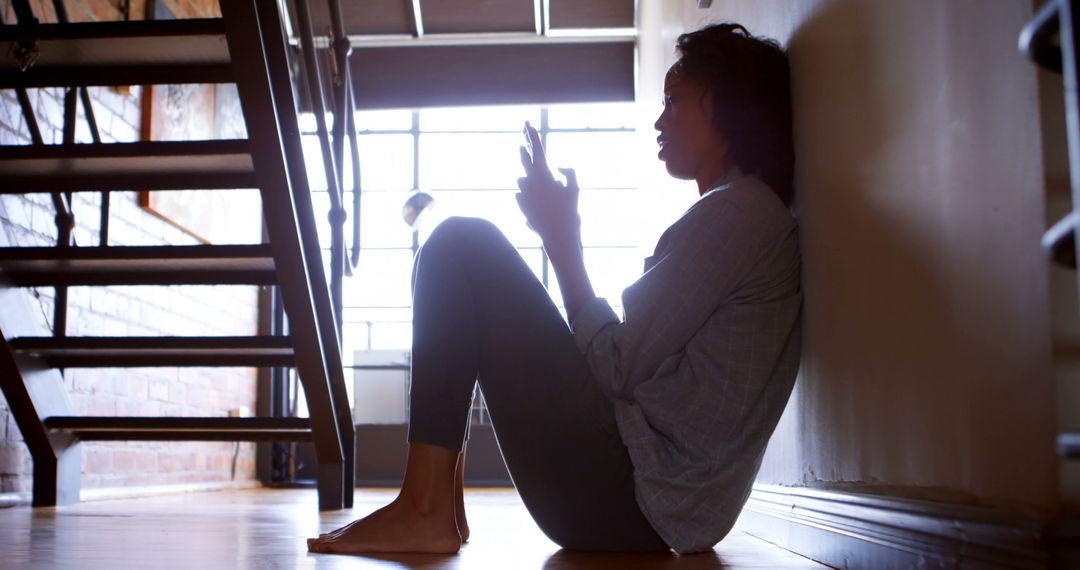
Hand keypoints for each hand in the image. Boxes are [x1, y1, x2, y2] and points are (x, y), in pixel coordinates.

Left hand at [516, 121, 580, 253]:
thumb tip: (559, 167)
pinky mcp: (520, 206)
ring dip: (529, 180)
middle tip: (523, 145)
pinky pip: (522, 196)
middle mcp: (531, 183)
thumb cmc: (569, 212)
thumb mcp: (575, 189)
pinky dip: (528, 196)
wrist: (558, 236)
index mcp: (544, 176)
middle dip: (525, 152)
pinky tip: (538, 205)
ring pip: (524, 181)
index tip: (528, 126)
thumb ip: (569, 173)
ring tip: (541, 190)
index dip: (533, 138)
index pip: (537, 152)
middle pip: (525, 162)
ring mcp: (523, 195)